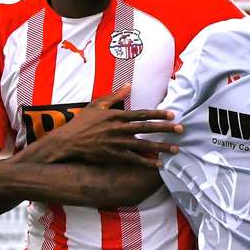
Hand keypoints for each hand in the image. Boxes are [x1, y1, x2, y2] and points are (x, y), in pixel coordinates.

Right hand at [39, 83, 182, 167]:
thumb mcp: (97, 105)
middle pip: (147, 128)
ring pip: (144, 145)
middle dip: (166, 129)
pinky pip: (134, 159)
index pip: (142, 113)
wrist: (68, 142)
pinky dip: (147, 162)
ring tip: (176, 149)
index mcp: (116, 115)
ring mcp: (117, 143)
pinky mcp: (114, 156)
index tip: (172, 114)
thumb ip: (114, 96)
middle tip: (181, 130)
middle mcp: (119, 129)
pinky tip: (159, 164)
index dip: (158, 113)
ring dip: (161, 147)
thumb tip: (129, 86)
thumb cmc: (82, 123)